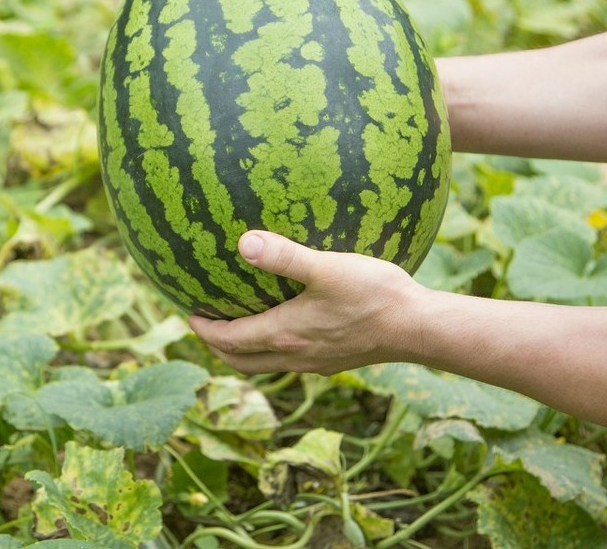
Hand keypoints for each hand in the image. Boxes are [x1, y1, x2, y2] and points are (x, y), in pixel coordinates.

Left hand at [188, 230, 430, 375]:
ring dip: (243, 349)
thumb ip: (284, 256)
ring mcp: (315, 362)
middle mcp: (294, 356)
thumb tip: (243, 242)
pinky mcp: (334, 361)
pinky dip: (271, 347)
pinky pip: (290, 359)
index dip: (203, 329)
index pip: (228, 341)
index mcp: (284, 335)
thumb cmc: (373, 294)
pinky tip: (284, 324)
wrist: (418, 328)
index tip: (188, 314)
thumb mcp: (327, 268)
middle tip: (204, 324)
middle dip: (217, 345)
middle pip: (241, 360)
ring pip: (265, 364)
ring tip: (236, 325)